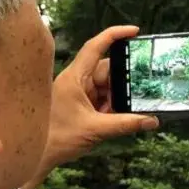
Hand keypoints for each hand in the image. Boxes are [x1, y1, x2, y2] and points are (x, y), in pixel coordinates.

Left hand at [38, 26, 158, 174]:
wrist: (37, 157)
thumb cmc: (58, 139)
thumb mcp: (96, 130)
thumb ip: (125, 124)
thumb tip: (151, 120)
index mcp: (74, 78)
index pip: (95, 47)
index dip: (115, 35)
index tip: (134, 31)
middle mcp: (75, 80)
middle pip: (106, 70)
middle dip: (124, 80)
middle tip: (143, 89)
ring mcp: (77, 92)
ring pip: (106, 86)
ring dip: (118, 97)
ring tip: (132, 108)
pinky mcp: (79, 104)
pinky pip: (101, 98)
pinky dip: (111, 106)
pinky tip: (119, 116)